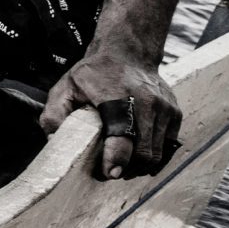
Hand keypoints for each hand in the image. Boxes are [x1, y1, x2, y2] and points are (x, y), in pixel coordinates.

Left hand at [40, 51, 180, 179]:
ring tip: (123, 164)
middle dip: (127, 168)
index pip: (122, 136)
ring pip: (157, 153)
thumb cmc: (94, 74)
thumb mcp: (65, 88)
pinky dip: (153, 155)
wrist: (128, 54)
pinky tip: (137, 154)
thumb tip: (55, 141)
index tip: (110, 173)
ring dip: (140, 165)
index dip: (116, 159)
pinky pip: (167, 146)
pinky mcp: (175, 113)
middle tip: (111, 171)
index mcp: (117, 98)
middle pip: (143, 152)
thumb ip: (54, 115)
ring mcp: (164, 109)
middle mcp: (146, 103)